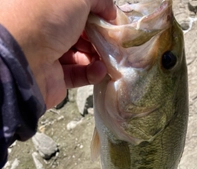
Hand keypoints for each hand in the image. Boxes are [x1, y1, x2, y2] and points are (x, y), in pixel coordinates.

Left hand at [0, 0, 115, 107]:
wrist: (25, 59)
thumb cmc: (47, 19)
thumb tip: (110, 11)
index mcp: (46, 6)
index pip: (76, 9)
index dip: (96, 12)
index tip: (112, 20)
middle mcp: (46, 28)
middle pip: (80, 32)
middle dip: (100, 37)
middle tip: (114, 42)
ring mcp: (50, 54)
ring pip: (81, 54)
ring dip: (98, 55)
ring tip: (110, 58)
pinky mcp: (55, 77)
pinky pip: (78, 74)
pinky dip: (91, 72)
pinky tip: (100, 70)